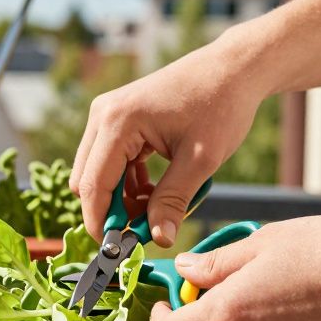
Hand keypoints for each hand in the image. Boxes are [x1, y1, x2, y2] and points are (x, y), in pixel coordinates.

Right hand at [69, 36, 268, 245]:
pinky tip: (157, 192)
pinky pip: (110, 163)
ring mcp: (108, 115)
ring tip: (159, 209)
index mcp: (117, 122)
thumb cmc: (221, 106)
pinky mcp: (118, 120)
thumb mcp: (200, 160)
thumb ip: (173, 200)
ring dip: (121, 199)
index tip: (118, 250)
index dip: (101, 222)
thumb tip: (159, 239)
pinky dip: (128, 184)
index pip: (92, 185)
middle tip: (144, 232)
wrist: (234, 69)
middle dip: (110, 211)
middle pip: (87, 181)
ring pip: (97, 174)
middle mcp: (103, 115)